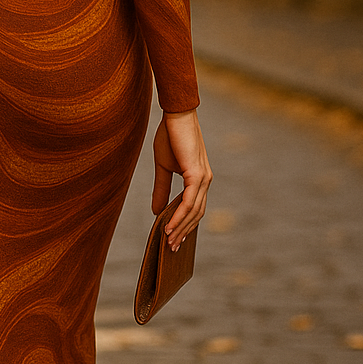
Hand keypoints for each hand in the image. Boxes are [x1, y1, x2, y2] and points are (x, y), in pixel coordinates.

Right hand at [151, 107, 211, 250]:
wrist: (175, 115)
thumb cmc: (170, 136)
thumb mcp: (162, 167)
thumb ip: (161, 189)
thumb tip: (156, 210)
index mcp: (199, 179)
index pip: (194, 208)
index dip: (185, 225)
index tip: (174, 240)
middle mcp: (206, 181)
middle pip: (196, 214)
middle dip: (183, 232)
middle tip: (170, 248)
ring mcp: (204, 178)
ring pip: (193, 211)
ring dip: (180, 228)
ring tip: (167, 241)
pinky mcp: (197, 174)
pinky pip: (189, 201)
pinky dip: (178, 215)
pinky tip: (168, 224)